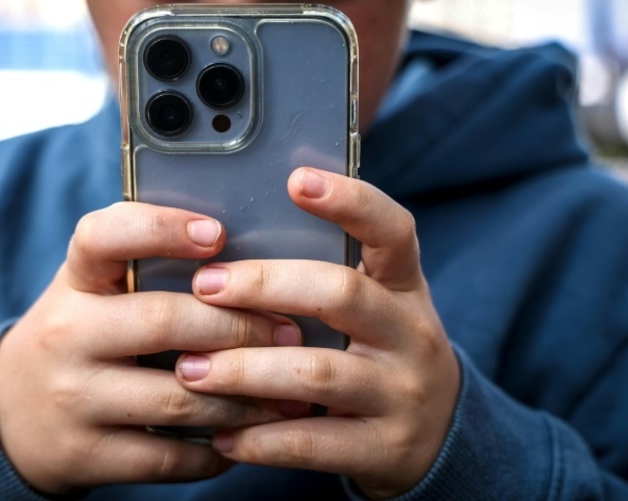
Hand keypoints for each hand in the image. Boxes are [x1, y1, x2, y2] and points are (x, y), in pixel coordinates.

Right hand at [0, 202, 303, 493]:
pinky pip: (170, 456)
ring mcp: (73, 398)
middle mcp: (66, 334)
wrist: (12, 414)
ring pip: (179, 397)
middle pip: (163, 321)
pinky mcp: (86, 454)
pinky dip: (219, 448)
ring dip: (245, 397)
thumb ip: (148, 269)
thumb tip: (250, 262)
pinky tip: (248, 438)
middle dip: (239, 326)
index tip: (217, 233)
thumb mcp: (94, 292)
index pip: (103, 236)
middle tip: (291, 332)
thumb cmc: (82, 336)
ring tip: (288, 392)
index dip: (161, 229)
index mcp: (75, 281)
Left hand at [175, 168, 460, 499]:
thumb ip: (321, 275)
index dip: (350, 201)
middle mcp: (411, 333)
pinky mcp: (385, 448)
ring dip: (245, 368)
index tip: (296, 179)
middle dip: (266, 286)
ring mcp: (402, 392)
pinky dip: (260, 439)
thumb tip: (227, 242)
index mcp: (403, 285)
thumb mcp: (372, 304)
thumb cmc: (379, 349)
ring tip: (189, 368)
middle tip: (205, 285)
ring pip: (318, 372)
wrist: (438, 432)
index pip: (391, 229)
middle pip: (341, 294)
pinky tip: (220, 435)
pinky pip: (314, 442)